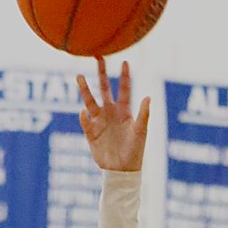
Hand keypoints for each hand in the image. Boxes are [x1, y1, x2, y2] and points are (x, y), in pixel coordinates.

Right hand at [76, 57, 150, 171]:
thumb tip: (148, 96)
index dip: (125, 76)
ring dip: (84, 90)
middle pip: (104, 89)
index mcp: (124, 111)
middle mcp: (110, 113)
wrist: (122, 171)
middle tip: (98, 56)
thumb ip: (143, 114)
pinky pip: (85, 122)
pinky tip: (83, 112)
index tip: (125, 61)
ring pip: (90, 101)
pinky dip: (84, 117)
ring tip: (79, 77)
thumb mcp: (141, 132)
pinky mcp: (91, 133)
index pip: (124, 89)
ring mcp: (99, 122)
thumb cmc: (135, 152)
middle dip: (101, 73)